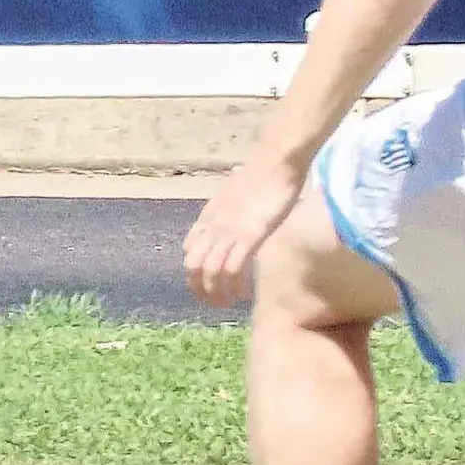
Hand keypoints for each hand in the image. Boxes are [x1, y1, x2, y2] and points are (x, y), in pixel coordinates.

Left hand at [183, 154, 306, 306]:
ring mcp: (229, 232)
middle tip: (215, 301)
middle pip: (192, 266)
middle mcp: (213, 227)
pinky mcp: (248, 237)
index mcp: (209, 216)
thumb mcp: (239, 190)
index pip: (189, 249)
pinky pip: (232, 269)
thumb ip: (235, 204)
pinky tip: (244, 293)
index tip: (210, 280)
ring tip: (227, 303)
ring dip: (216, 294)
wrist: (275, 161)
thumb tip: (242, 205)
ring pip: (209, 273)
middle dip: (199, 289)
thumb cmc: (265, 171)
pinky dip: (235, 286)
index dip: (195, 270)